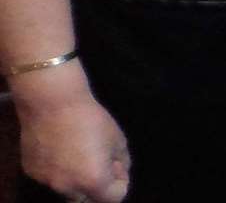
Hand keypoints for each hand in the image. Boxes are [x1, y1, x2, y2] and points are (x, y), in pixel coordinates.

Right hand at [15, 66, 130, 202]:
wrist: (51, 103)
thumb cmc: (90, 118)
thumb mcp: (117, 138)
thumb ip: (121, 161)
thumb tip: (117, 170)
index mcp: (93, 181)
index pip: (113, 198)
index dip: (120, 181)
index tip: (116, 163)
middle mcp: (68, 187)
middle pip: (88, 197)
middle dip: (98, 184)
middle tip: (99, 160)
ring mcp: (47, 181)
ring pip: (68, 188)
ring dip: (78, 177)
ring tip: (78, 151)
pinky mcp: (31, 172)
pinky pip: (51, 177)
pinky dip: (59, 169)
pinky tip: (60, 147)